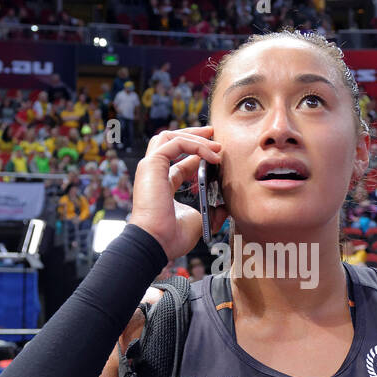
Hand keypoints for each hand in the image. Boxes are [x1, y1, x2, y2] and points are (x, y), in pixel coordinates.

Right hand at [127, 127, 224, 261]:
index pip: (179, 162)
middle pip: (170, 141)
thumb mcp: (198, 221)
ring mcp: (151, 167)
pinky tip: (212, 155)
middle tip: (214, 134)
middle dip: (194, 136)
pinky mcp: (152, 164)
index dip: (199, 155)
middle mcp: (154, 173)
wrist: (157, 242)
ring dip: (195, 137)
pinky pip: (176, 143)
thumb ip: (211, 212)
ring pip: (170, 136)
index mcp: (162, 185)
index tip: (218, 155)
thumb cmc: (172, 237)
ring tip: (215, 143)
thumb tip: (225, 209)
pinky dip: (195, 145)